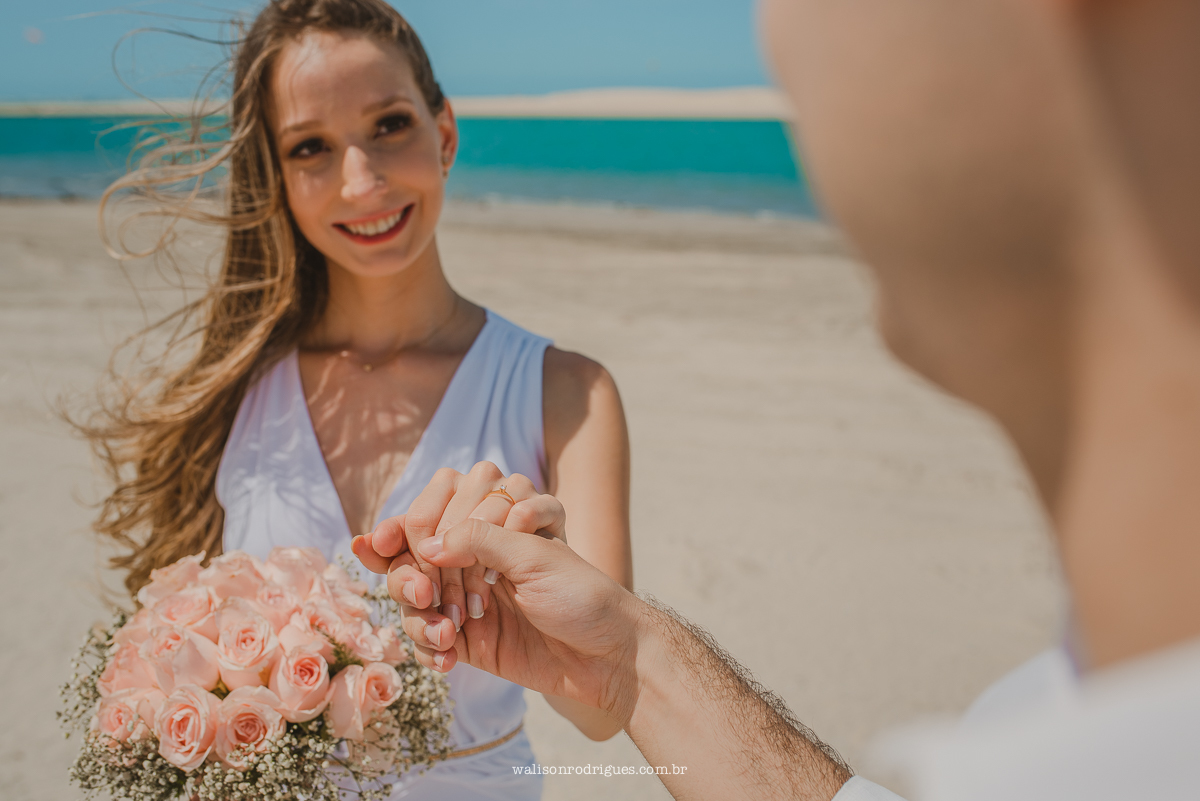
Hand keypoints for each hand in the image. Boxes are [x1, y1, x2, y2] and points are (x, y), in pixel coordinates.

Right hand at [351, 462, 565, 666]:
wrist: (608, 657)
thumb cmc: (582, 595)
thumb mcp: (534, 555)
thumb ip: (479, 538)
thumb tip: (426, 544)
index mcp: (494, 523)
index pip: (431, 511)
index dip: (411, 527)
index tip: (401, 545)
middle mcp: (474, 556)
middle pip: (410, 555)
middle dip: (409, 575)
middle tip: (425, 594)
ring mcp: (465, 597)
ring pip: (410, 597)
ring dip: (417, 616)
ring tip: (447, 634)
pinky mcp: (465, 640)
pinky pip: (424, 639)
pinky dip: (428, 649)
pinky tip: (448, 659)